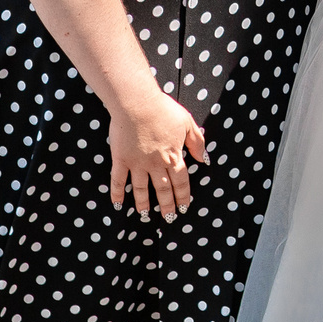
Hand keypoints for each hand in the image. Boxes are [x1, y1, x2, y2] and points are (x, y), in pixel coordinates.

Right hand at [108, 87, 207, 220]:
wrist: (137, 103)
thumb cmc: (164, 110)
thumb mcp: (188, 123)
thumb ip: (197, 143)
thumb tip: (204, 159)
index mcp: (173, 156)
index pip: (181, 182)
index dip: (183, 196)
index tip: (184, 207)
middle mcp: (156, 164)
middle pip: (163, 189)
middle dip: (167, 205)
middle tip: (169, 218)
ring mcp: (137, 163)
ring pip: (142, 189)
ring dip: (144, 204)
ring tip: (146, 215)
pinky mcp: (121, 160)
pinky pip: (119, 180)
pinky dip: (117, 194)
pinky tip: (118, 204)